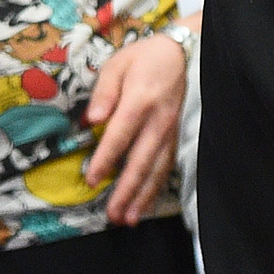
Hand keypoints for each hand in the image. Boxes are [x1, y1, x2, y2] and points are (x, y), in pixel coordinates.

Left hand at [84, 32, 186, 224]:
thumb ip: (104, 92)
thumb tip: (91, 120)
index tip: (92, 180)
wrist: (181, 53)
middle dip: (127, 191)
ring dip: (143, 197)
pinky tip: (146, 204)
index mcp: (140, 101)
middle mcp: (158, 121)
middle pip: (142, 161)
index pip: (120, 136)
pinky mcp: (176, 137)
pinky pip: (166, 166)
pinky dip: (156, 188)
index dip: (105, 160)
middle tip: (113, 215)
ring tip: (129, 219)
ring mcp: (170, 131)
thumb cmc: (143, 58)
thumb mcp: (118, 64)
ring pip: (157, 170)